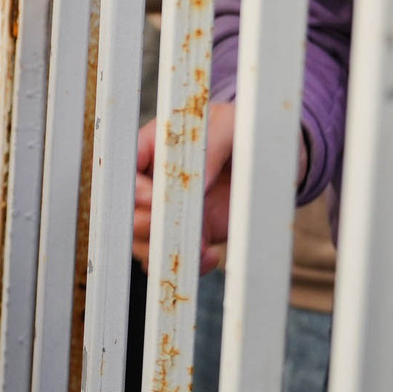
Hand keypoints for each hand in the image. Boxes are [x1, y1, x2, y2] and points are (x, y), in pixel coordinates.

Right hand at [134, 99, 237, 270]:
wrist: (267, 160)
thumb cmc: (240, 131)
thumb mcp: (229, 127)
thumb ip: (210, 147)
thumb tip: (198, 182)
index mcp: (152, 147)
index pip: (125, 170)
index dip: (133, 189)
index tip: (154, 199)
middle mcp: (154, 182)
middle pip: (127, 211)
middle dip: (145, 224)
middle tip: (174, 227)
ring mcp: (169, 210)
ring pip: (143, 240)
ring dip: (166, 249)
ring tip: (201, 247)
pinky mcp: (189, 233)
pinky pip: (173, 256)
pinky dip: (188, 263)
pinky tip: (209, 257)